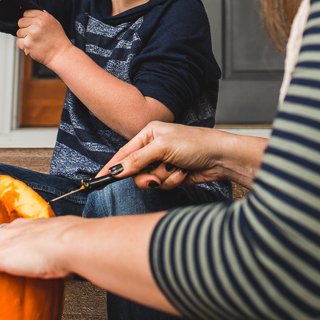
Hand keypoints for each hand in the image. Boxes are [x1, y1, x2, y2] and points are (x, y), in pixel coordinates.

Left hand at [16, 10, 72, 64]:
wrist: (60, 54)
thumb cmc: (58, 40)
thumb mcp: (54, 23)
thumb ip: (43, 16)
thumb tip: (32, 13)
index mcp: (44, 17)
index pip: (26, 13)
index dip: (28, 19)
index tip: (33, 25)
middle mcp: (37, 23)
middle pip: (20, 22)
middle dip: (25, 28)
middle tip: (34, 34)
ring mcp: (32, 33)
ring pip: (19, 32)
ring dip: (24, 37)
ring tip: (35, 41)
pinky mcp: (27, 44)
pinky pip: (18, 42)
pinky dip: (23, 45)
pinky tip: (32, 46)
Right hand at [98, 120, 266, 189]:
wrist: (221, 157)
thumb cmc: (195, 143)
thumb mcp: (163, 147)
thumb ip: (138, 159)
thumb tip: (117, 170)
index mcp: (148, 134)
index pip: (124, 153)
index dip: (111, 167)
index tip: (98, 180)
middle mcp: (154, 148)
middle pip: (134, 171)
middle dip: (146, 176)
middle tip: (155, 177)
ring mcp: (163, 162)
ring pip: (148, 180)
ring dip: (163, 178)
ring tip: (176, 168)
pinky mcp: (172, 175)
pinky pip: (163, 185)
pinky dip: (173, 180)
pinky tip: (184, 172)